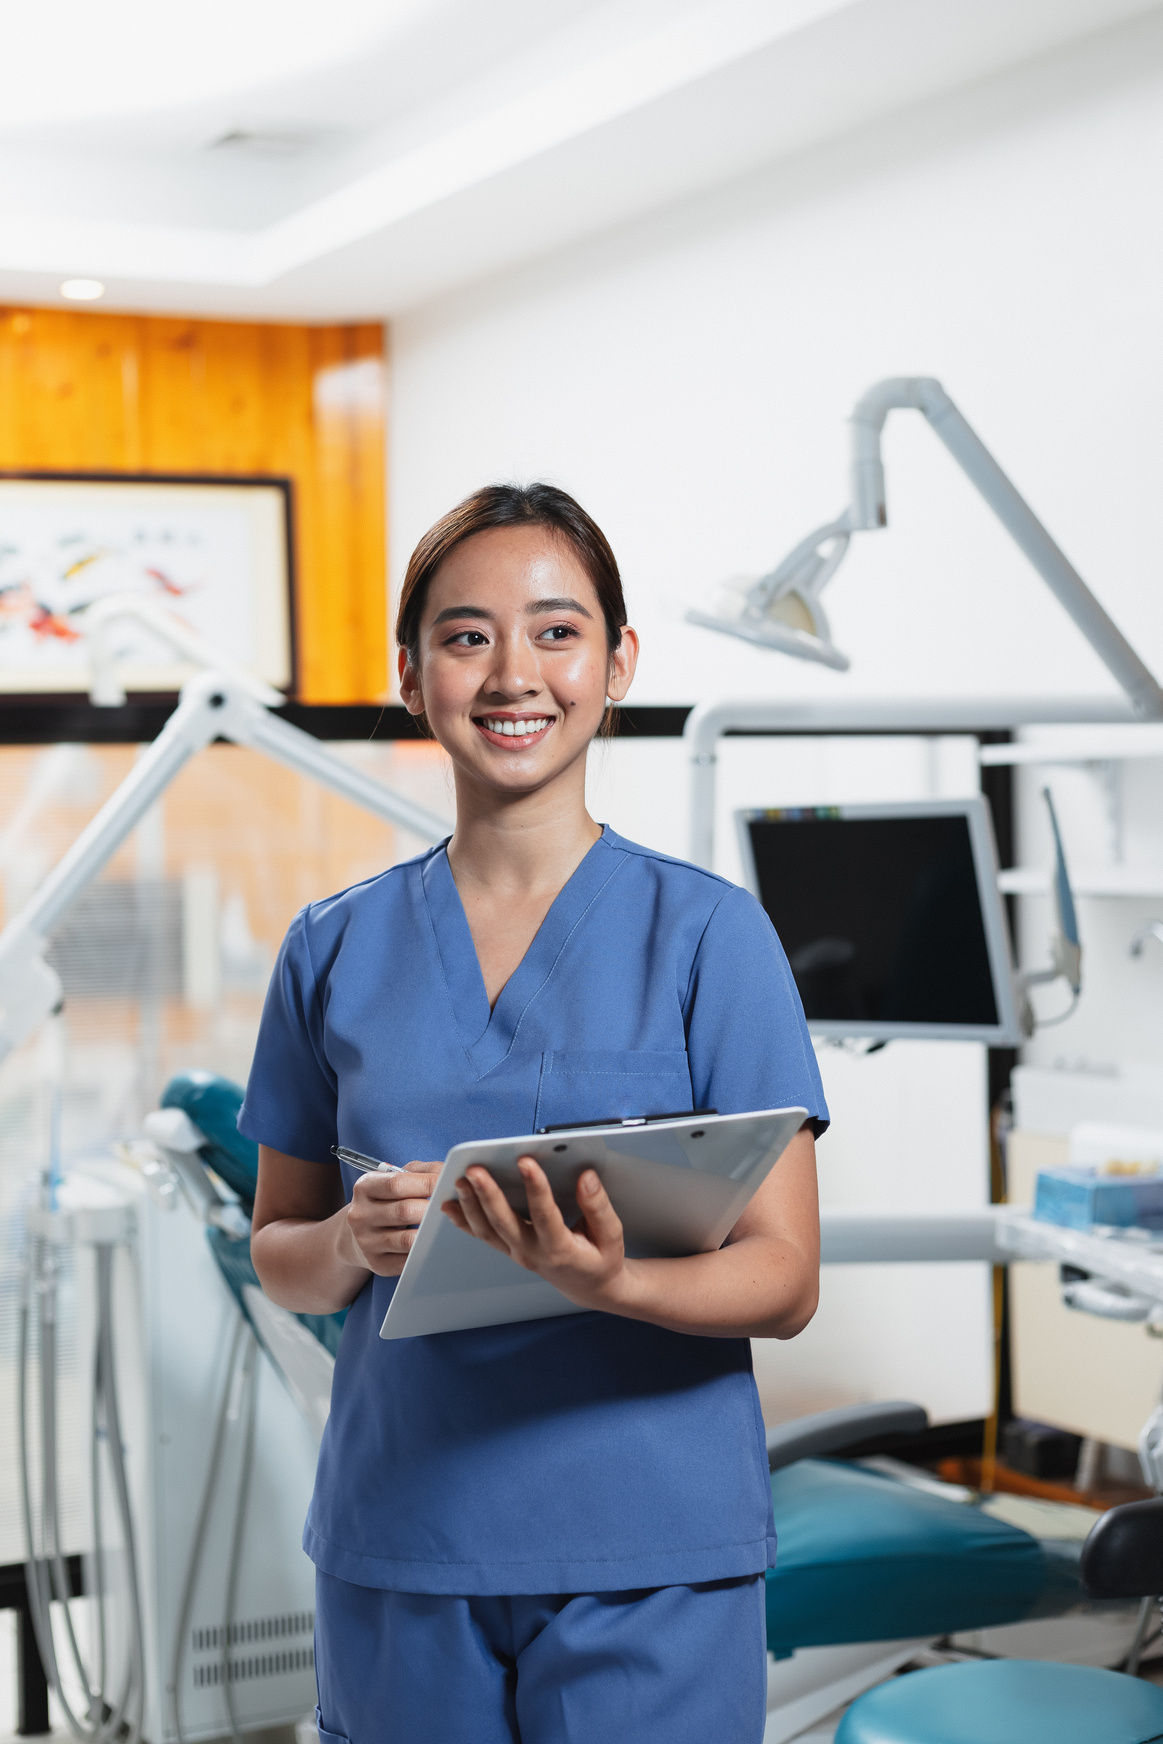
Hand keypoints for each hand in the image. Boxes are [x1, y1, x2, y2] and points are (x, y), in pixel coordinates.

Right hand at [341, 1162, 441, 1277]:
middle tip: (454, 1206)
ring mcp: (367, 1241)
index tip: (450, 1183)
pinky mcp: (377, 1263)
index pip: (397, 1183)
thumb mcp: (395, 1179)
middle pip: (404, 1211)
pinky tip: (435, 1244)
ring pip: (406, 1239)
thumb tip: (448, 1172)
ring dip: (431, 1233)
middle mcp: (361, 1214)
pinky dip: (424, 1252)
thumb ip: (422, 1171)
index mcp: (365, 1187)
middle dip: (432, 1209)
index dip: (427, 1183)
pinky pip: (407, 1261)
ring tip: (448, 1225)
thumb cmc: (385, 1201)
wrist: (356, 1235)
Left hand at [441, 1157, 635, 1312]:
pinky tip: (449, 1203)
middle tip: (475, 1170)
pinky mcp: (508, 1248)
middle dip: (488, 1194)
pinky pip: (482, 1235)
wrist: (587, 1286)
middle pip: (505, 1223)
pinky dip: (463, 1219)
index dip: (536, 1188)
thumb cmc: (600, 1259)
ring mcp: (516, 1253)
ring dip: (470, 1205)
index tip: (526, 1161)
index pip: (545, 1216)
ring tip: (459, 1180)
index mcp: (561, 1250)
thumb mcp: (611, 1236)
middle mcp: (532, 1253)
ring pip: (487, 1230)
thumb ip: (598, 1207)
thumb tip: (586, 1176)